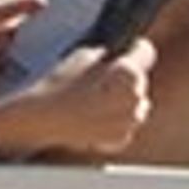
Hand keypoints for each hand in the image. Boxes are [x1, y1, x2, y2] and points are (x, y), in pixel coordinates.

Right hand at [0, 40, 154, 160]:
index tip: (127, 50)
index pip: (146, 51)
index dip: (133, 48)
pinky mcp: (121, 139)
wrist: (42, 118)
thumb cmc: (60, 84)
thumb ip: (110, 53)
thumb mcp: (85, 54)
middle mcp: (136, 99)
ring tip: (96, 99)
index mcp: (129, 74)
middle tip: (100, 79)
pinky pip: (126, 124)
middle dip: (125, 78)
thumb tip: (121, 52)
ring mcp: (129, 122)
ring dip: (123, 100)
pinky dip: (115, 121)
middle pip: (140, 80)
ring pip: (137, 104)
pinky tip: (94, 115)